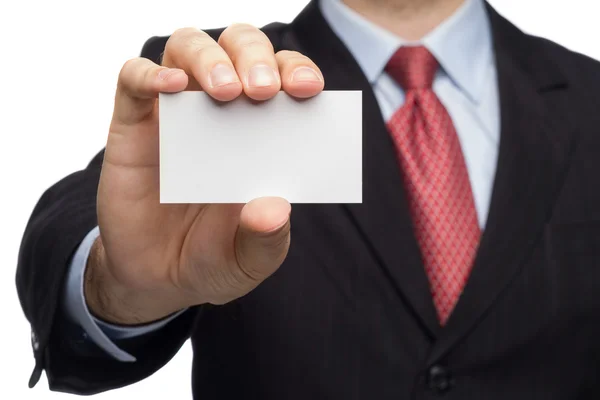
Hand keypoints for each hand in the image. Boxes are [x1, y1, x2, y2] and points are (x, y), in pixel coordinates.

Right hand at [86, 25, 323, 323]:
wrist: (157, 279)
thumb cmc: (213, 258)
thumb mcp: (249, 260)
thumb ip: (266, 238)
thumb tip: (274, 207)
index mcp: (263, 132)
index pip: (285, 78)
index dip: (298, 72)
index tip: (308, 89)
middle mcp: (223, 112)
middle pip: (239, 48)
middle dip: (256, 57)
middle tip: (264, 91)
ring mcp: (178, 114)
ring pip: (189, 48)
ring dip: (210, 58)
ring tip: (226, 91)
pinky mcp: (133, 125)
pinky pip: (134, 80)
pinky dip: (150, 74)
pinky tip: (171, 87)